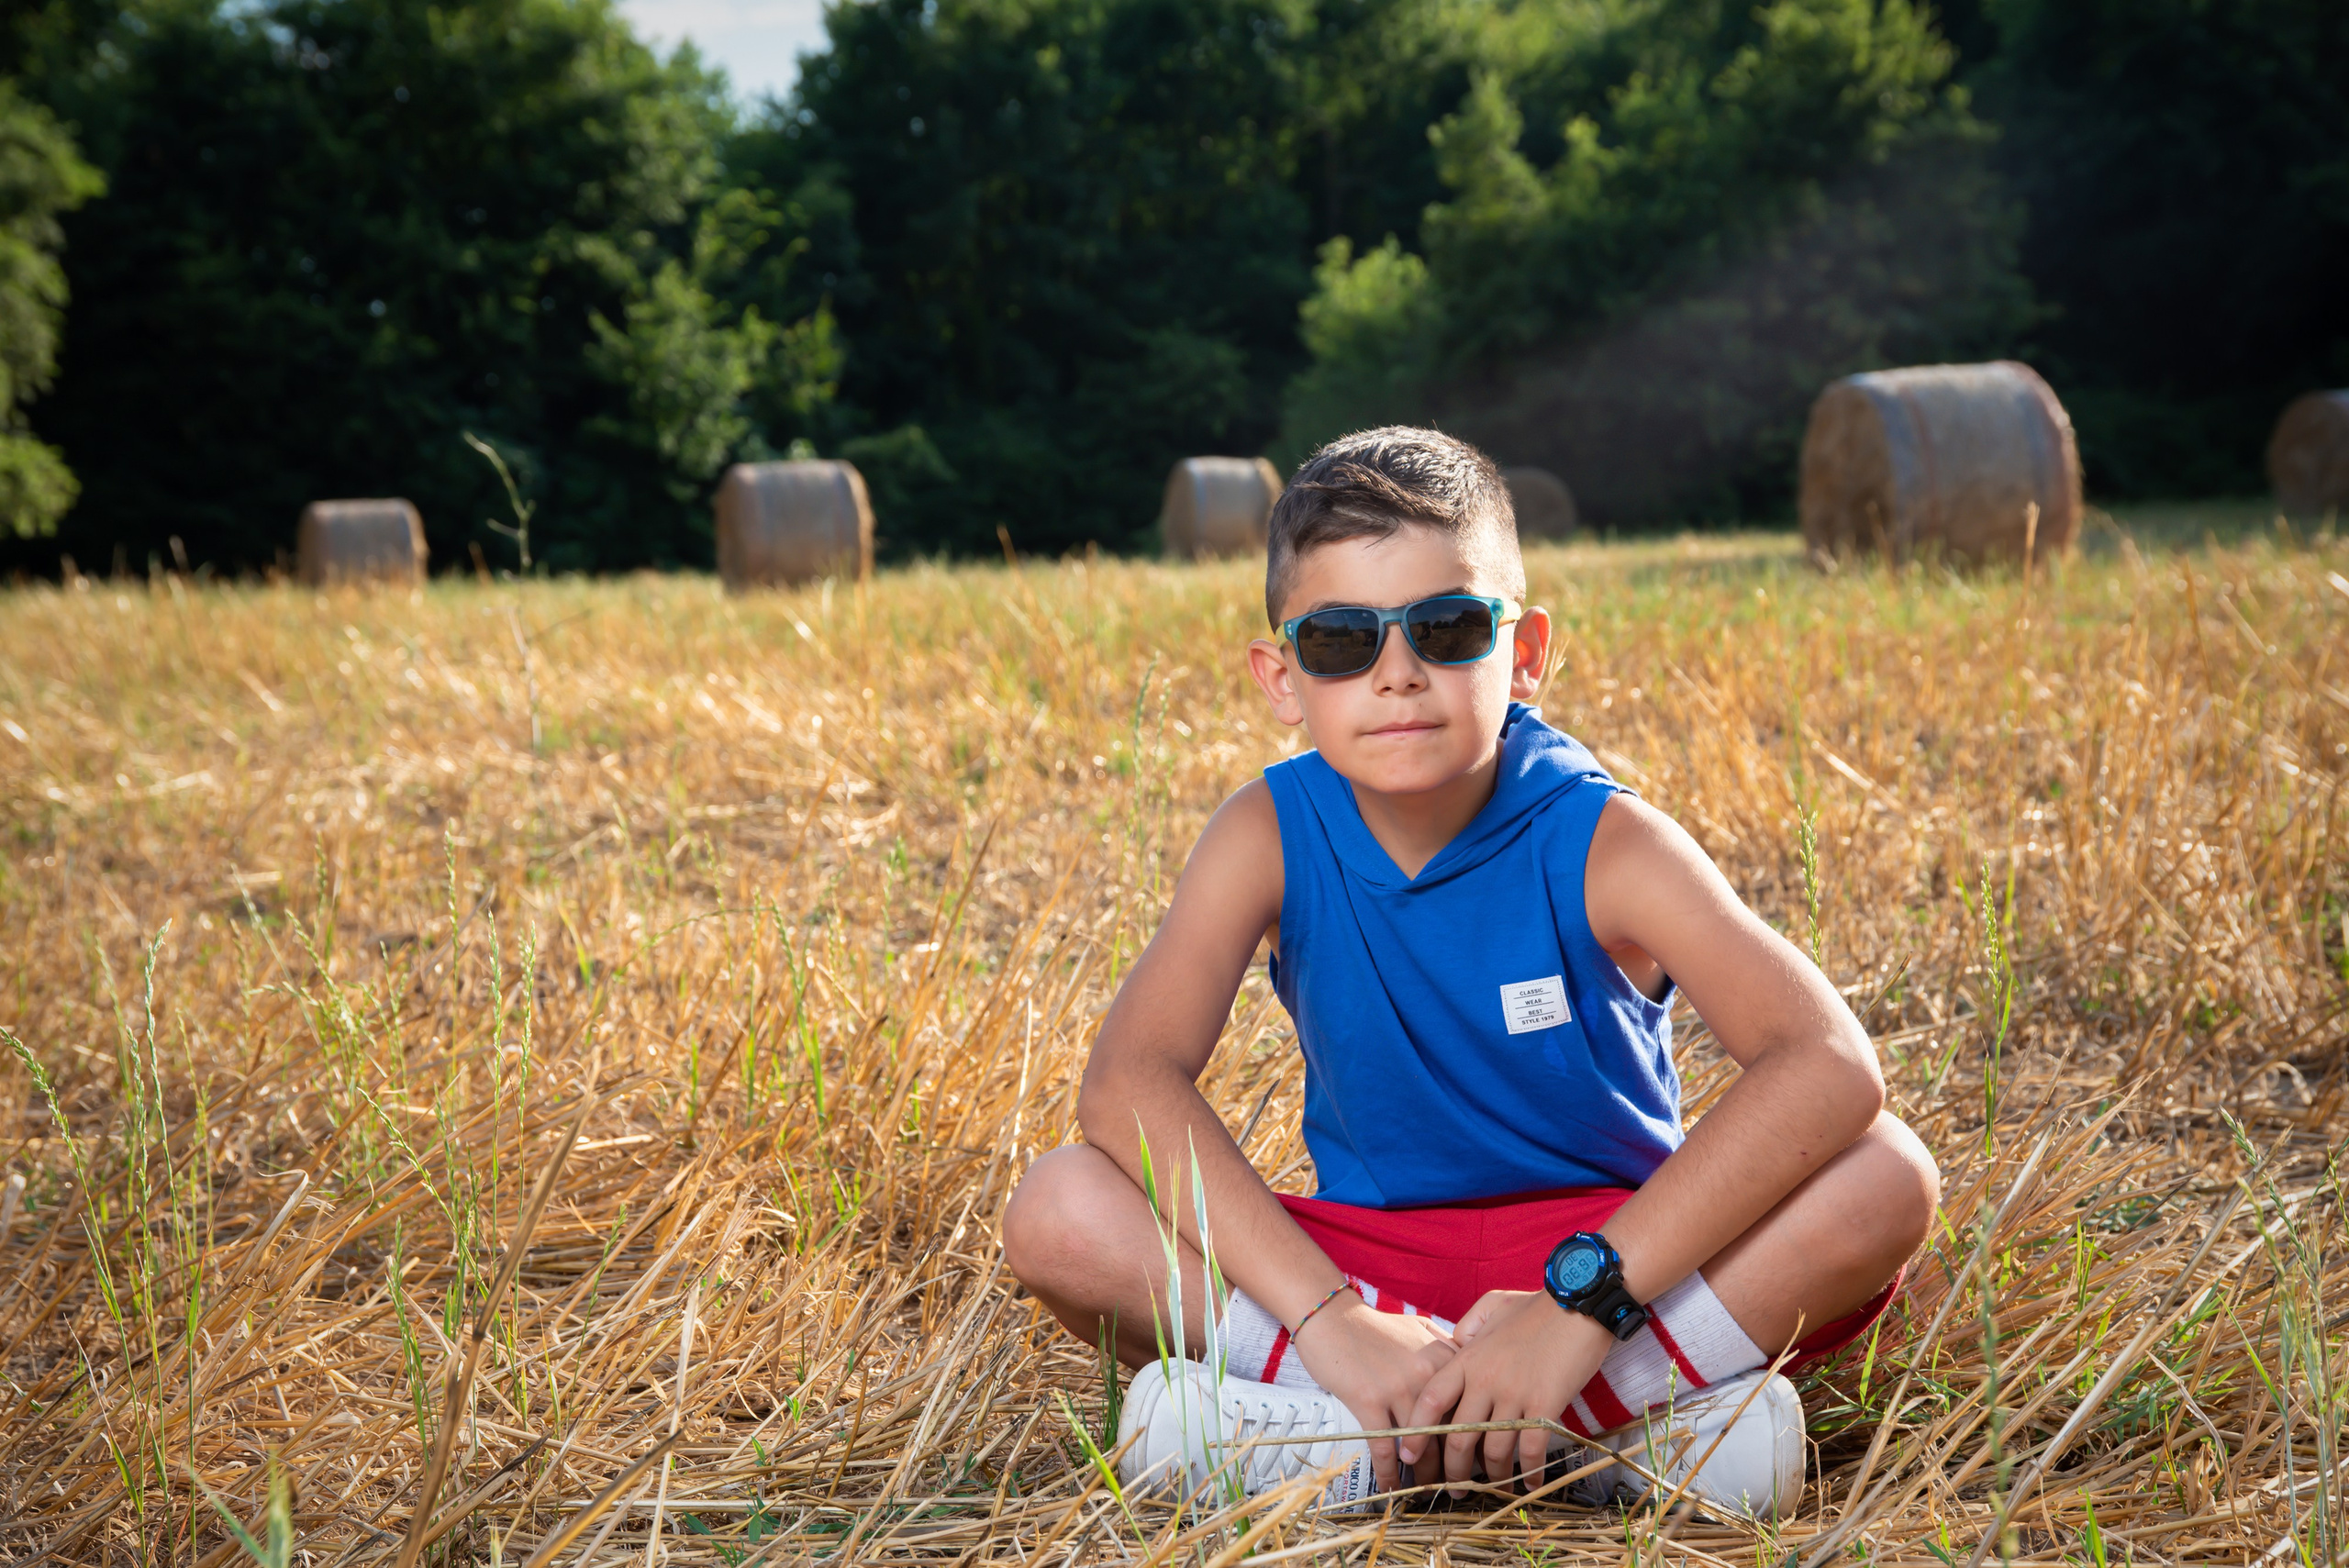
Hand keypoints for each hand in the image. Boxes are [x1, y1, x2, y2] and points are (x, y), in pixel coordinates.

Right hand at [1287, 1292, 1457, 1491]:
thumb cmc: (1374, 1326)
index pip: (1468, 1405)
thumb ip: (1446, 1349)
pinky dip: (1388, 1472)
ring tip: (1427, 1491)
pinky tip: (1392, 1487)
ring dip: (1425, 1475)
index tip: (1476, 1457)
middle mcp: (1426, 1373)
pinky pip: (1384, 1447)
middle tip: (1458, 1485)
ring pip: (1420, 1445)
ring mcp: (1397, 1387)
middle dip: (1454, 1464)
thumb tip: (1467, 1376)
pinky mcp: (1368, 1400)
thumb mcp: (1419, 1328)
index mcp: (1443, 1356)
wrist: (1331, 1317)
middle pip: (1448, 1430)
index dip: (1474, 1436)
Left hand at [1401, 1290, 1610, 1494]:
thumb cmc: (1535, 1306)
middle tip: (1454, 1489)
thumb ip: (1467, 1327)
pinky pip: (1531, 1450)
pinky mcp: (1545, 1406)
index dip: (1416, 1433)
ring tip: (1494, 1489)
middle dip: (1453, 1470)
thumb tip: (1455, 1344)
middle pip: (1459, 1437)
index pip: (1432, 1401)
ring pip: (1494, 1450)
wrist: (1579, 1303)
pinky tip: (1531, 1484)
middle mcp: (1485, 1380)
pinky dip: (1530, 1472)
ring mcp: (1514, 1395)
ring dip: (1493, 1477)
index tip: (1409, 1456)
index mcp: (1468, 1358)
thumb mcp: (1491, 1306)